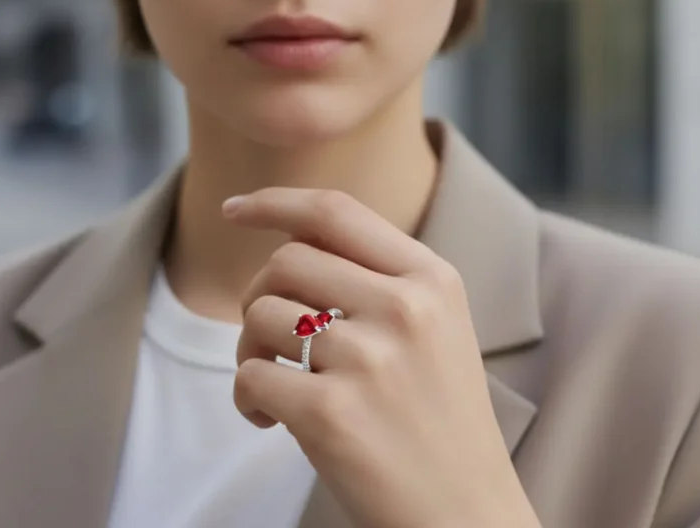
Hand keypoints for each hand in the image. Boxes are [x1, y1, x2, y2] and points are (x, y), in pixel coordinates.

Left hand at [225, 188, 539, 527]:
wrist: (466, 515)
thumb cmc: (438, 416)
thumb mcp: (434, 325)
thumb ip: (376, 276)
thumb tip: (289, 241)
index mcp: (431, 278)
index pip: (334, 212)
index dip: (275, 202)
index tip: (234, 209)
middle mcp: (404, 307)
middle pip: (286, 260)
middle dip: (260, 294)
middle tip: (269, 338)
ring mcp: (369, 359)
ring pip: (261, 313)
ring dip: (249, 347)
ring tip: (274, 383)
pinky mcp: (332, 413)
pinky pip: (249, 375)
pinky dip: (246, 397)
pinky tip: (270, 420)